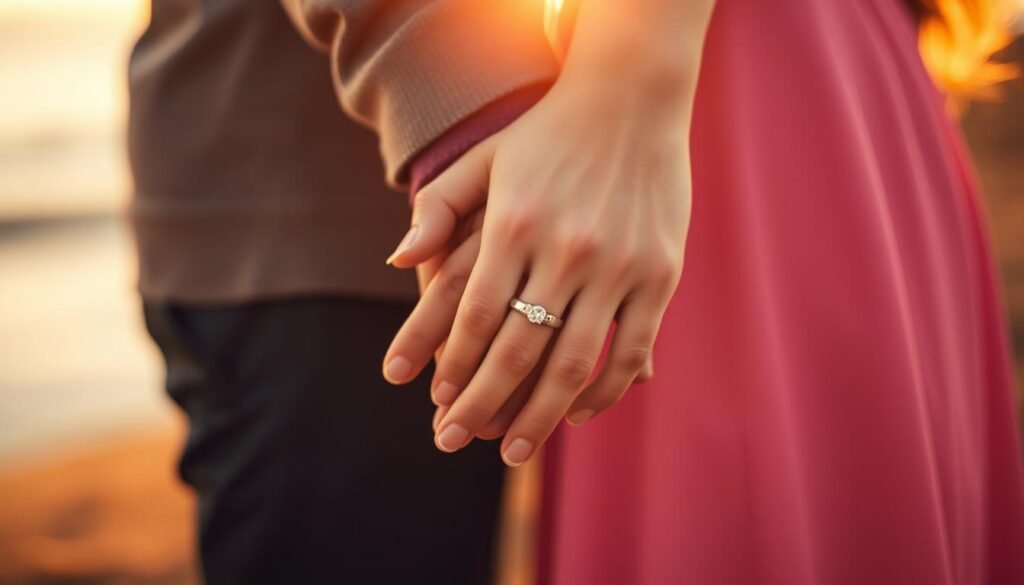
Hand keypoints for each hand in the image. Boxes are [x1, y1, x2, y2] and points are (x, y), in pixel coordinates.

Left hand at [384, 76, 690, 465]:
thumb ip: (437, 208)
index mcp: (514, 223)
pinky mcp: (660, 273)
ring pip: (575, 361)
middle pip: (517, 350)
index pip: (474, 316)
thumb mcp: (483, 159)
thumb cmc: (547, 133)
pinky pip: (631, 348)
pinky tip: (579, 413)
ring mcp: (617, 263)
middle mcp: (564, 248)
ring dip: (542, 415)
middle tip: (455, 443)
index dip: (452, 367)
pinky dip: (606, 390)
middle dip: (481, 406)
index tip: (432, 404)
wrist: (631, 97)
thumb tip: (398, 260)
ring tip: (515, 450)